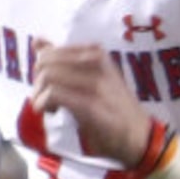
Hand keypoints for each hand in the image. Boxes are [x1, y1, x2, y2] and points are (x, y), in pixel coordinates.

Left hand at [33, 44, 151, 165]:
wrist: (141, 137)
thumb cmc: (114, 110)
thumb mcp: (90, 78)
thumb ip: (64, 59)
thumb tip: (38, 41)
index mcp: (96, 54)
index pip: (50, 51)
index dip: (42, 70)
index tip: (50, 86)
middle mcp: (97, 64)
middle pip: (45, 62)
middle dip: (38, 83)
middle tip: (46, 99)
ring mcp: (95, 84)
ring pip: (48, 76)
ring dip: (40, 95)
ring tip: (49, 108)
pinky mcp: (91, 105)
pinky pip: (55, 94)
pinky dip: (45, 104)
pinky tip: (52, 112)